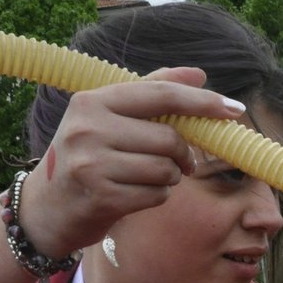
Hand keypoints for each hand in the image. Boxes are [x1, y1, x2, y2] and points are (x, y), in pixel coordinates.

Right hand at [18, 67, 248, 257]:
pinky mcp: (101, 197)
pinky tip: (136, 195)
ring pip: (165, 169)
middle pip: (169, 138)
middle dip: (184, 155)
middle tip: (181, 164)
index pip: (161, 95)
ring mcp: (92, 163)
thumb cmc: (88, 157)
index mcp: (92, 101)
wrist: (48, 208)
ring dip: (169, 179)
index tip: (234, 109)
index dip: (203, 102)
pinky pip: (156, 195)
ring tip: (147, 179)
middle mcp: (88, 128)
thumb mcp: (108, 118)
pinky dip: (157, 197)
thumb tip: (199, 74)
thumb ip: (151, 93)